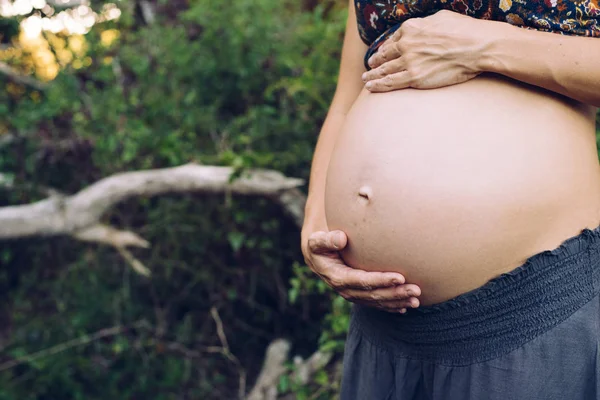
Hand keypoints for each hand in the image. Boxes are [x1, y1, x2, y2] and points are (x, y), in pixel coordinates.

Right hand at [302, 230, 420, 312]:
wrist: (317, 258)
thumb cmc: (319, 246)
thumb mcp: (317, 241)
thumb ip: (326, 239)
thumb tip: (341, 238)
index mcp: (337, 277)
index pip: (362, 280)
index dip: (381, 280)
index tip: (400, 277)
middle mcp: (346, 290)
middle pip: (374, 294)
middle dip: (395, 293)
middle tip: (416, 290)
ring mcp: (354, 295)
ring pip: (378, 301)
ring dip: (398, 301)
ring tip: (416, 300)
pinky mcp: (360, 295)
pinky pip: (377, 303)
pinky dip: (392, 306)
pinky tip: (406, 306)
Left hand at [362, 10, 487, 90]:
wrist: (478, 46)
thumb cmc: (465, 30)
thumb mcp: (440, 18)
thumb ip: (425, 24)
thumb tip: (421, 28)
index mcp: (411, 28)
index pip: (392, 40)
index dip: (385, 48)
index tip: (381, 53)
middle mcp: (406, 44)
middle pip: (385, 55)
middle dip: (375, 61)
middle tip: (369, 66)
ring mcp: (409, 62)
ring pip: (384, 70)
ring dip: (372, 74)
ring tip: (366, 78)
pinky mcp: (414, 78)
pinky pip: (390, 83)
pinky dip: (377, 85)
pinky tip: (369, 87)